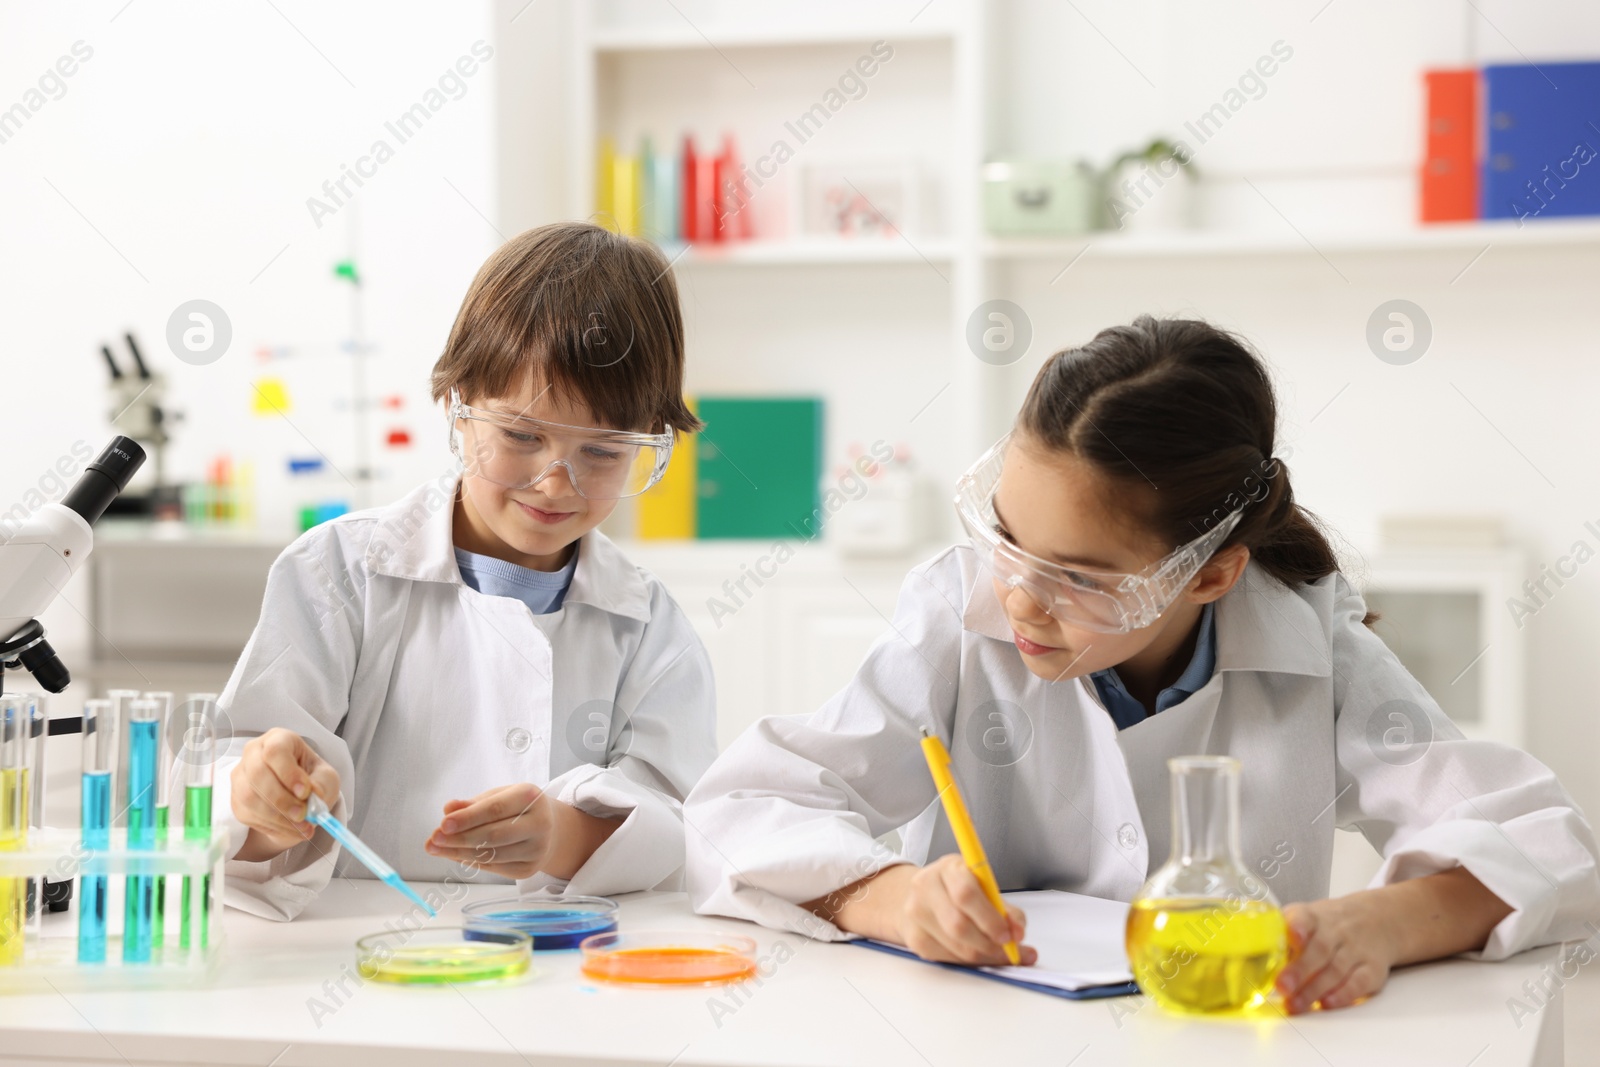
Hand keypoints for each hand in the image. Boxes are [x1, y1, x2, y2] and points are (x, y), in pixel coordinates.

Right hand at [230, 728, 339, 861]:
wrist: (298, 800)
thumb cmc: (312, 780)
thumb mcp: (326, 778)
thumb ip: (321, 784)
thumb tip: (312, 796)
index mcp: (279, 739)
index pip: (275, 750)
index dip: (289, 773)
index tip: (305, 792)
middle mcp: (254, 753)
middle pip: (258, 773)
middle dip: (282, 799)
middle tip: (303, 815)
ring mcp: (241, 776)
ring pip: (250, 797)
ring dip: (278, 817)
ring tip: (302, 825)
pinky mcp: (236, 800)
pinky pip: (248, 814)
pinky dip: (272, 825)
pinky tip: (290, 828)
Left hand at [425, 782, 621, 880]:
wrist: (550, 828)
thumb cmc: (517, 808)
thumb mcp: (498, 796)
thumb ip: (472, 804)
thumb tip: (448, 809)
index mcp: (531, 796)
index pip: (495, 810)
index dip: (467, 818)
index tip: (442, 824)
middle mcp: (539, 823)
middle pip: (493, 835)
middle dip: (459, 839)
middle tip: (433, 840)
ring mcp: (537, 849)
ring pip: (491, 855)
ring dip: (459, 853)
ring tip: (437, 848)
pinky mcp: (530, 869)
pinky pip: (494, 868)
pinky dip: (471, 862)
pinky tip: (456, 855)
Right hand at [817, 856, 1036, 966]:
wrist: (899, 894)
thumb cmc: (948, 886)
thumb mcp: (972, 878)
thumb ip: (995, 899)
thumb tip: (1020, 930)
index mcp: (946, 866)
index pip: (967, 886)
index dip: (994, 912)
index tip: (1016, 930)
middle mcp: (925, 887)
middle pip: (960, 920)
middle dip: (993, 939)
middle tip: (1016, 949)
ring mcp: (915, 914)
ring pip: (954, 943)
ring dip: (986, 955)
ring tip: (1005, 957)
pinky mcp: (913, 939)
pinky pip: (946, 956)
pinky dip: (968, 961)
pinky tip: (982, 958)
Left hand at [1277, 894, 1396, 1012]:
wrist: (1375, 920)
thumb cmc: (1327, 924)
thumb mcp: (1304, 918)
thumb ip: (1282, 938)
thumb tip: (1253, 962)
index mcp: (1314, 916)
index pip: (1306, 917)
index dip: (1299, 927)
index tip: (1292, 936)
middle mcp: (1336, 931)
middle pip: (1320, 949)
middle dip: (1300, 970)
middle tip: (1282, 987)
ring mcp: (1356, 950)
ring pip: (1336, 970)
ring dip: (1314, 990)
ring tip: (1295, 1005)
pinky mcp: (1372, 969)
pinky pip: (1359, 983)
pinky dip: (1343, 995)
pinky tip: (1326, 1003)